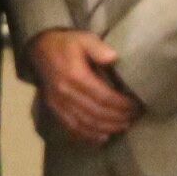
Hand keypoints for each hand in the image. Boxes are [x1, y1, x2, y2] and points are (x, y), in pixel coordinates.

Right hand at [27, 28, 132, 145]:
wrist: (40, 50)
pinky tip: (103, 137)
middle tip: (135, 117)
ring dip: (107, 128)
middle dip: (118, 118)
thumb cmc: (67, 44)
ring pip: (86, 124)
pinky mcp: (55, 109)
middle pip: (97, 113)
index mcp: (75, 76)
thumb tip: (113, 58)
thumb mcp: (83, 38)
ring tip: (124, 126)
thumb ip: (98, 47)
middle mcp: (66, 93)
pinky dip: (89, 136)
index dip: (122, 105)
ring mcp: (59, 104)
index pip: (104, 97)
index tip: (136, 106)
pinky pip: (72, 128)